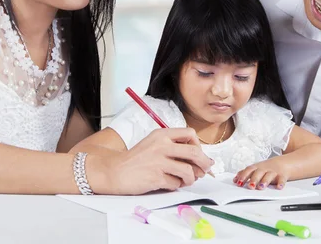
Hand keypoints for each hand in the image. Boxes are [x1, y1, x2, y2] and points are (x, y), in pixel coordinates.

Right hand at [88, 128, 213, 194]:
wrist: (114, 171)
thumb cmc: (137, 159)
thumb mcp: (154, 144)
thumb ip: (174, 147)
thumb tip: (202, 159)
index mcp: (162, 134)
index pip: (190, 133)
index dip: (198, 145)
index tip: (197, 154)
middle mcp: (161, 145)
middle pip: (194, 152)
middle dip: (204, 163)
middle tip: (206, 170)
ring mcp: (158, 162)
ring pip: (188, 171)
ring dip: (191, 178)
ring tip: (186, 180)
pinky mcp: (156, 178)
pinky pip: (176, 184)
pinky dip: (177, 186)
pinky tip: (171, 184)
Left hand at [233, 158, 289, 189]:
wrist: (285, 162)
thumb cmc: (268, 167)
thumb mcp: (257, 168)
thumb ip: (246, 173)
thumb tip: (235, 179)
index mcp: (257, 167)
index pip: (249, 170)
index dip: (243, 176)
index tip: (238, 183)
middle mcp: (265, 169)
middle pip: (258, 172)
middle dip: (253, 179)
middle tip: (250, 187)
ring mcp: (274, 171)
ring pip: (269, 175)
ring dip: (265, 181)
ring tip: (261, 187)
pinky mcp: (283, 175)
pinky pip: (282, 179)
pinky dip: (281, 183)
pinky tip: (279, 187)